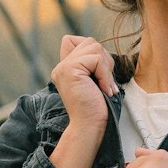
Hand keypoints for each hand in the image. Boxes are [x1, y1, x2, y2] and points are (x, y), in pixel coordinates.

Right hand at [48, 36, 117, 167]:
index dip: (92, 52)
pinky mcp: (70, 70)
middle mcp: (61, 66)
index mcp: (64, 69)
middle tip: (103, 82)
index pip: (74, 40)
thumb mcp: (94, 81)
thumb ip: (92, 64)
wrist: (89, 127)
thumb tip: (102, 50)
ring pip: (94, 47)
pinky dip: (105, 74)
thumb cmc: (96, 108)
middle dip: (103, 60)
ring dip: (106, 67)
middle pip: (89, 42)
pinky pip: (96, 59)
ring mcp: (63, 67)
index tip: (97, 75)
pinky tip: (104, 89)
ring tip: (104, 86)